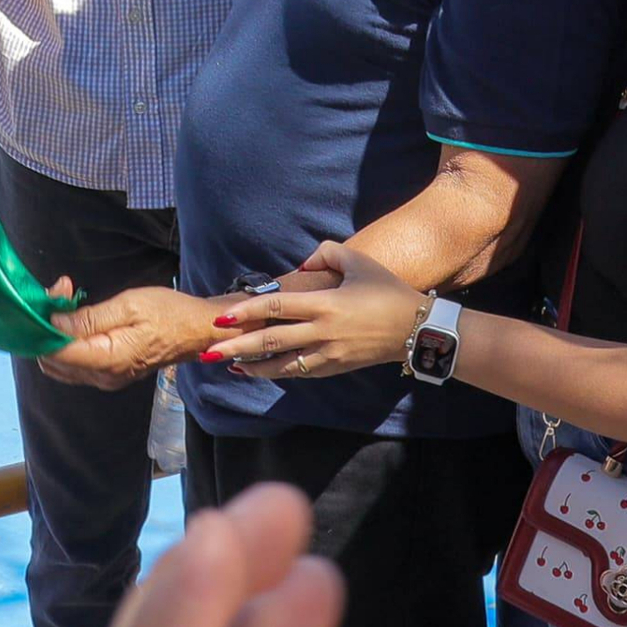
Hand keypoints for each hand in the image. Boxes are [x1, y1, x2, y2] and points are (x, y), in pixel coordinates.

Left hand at [42, 286, 235, 390]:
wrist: (195, 332)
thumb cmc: (168, 313)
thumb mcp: (129, 305)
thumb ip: (89, 318)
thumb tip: (54, 323)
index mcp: (108, 360)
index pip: (56, 352)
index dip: (44, 325)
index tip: (53, 295)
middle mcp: (102, 377)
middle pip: (53, 359)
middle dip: (47, 326)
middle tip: (62, 292)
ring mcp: (104, 380)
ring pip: (59, 363)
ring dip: (54, 332)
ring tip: (68, 300)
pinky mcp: (106, 375)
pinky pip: (74, 363)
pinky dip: (66, 341)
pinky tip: (75, 318)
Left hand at [204, 243, 422, 380]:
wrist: (416, 330)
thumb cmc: (386, 290)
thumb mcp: (358, 261)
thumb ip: (325, 254)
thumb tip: (300, 267)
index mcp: (325, 305)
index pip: (276, 308)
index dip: (247, 312)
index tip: (223, 317)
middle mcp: (323, 332)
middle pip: (271, 342)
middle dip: (238, 347)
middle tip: (210, 351)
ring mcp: (329, 354)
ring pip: (282, 365)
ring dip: (253, 366)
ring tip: (229, 365)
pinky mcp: (335, 367)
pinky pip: (300, 372)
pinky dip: (277, 372)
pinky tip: (261, 370)